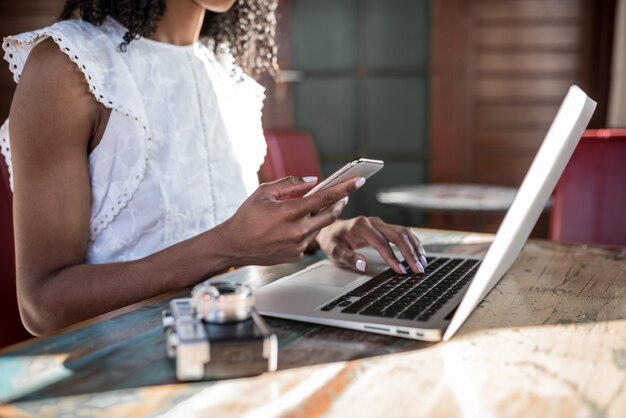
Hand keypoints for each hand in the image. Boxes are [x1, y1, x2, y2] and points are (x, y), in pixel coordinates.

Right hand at [218, 176, 361, 265]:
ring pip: (319, 228)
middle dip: (339, 203)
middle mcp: (296, 231)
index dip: (344, 188)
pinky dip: (307, 230)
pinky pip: (308, 240)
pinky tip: (296, 226)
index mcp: (289, 212)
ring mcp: (298, 246)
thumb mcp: (264, 192)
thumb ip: (290, 184)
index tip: (358, 180)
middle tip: (343, 193)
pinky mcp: (296, 256)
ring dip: (322, 216)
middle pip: (329, 216)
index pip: (324, 198)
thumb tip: (313, 180)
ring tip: (319, 206)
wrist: (233, 246)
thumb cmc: (246, 217)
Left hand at [316, 217, 427, 274]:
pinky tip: (419, 254)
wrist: (330, 229)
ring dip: (414, 248)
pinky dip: (413, 243)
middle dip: (409, 253)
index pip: (381, 242)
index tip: (400, 271)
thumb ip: (348, 257)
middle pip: (397, 234)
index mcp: (360, 225)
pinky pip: (402, 233)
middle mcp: (373, 221)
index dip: (392, 257)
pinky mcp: (384, 227)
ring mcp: (380, 223)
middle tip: (418, 270)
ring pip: (403, 232)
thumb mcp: (334, 251)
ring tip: (422, 264)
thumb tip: (363, 265)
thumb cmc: (332, 240)